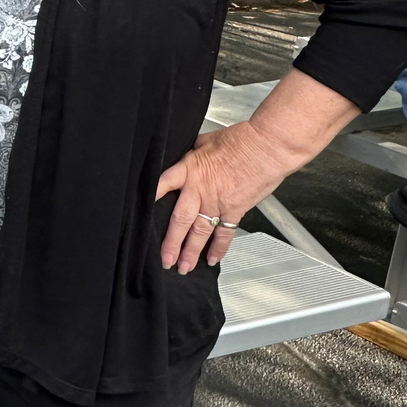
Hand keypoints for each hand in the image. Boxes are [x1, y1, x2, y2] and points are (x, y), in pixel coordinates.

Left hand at [156, 119, 301, 273]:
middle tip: (164, 260)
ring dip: (191, 251)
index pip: (162, 185)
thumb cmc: (241, 140)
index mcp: (188, 169)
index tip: (138, 214)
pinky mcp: (235, 209)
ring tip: (184, 267)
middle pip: (180, 220)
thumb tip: (182, 155)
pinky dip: (219, 247)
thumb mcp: (205, 141)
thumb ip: (191, 153)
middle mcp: (199, 189)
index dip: (150, 198)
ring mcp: (217, 202)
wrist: (268, 146)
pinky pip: (225, 233)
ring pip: (200, 232)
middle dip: (171, 243)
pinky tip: (212, 259)